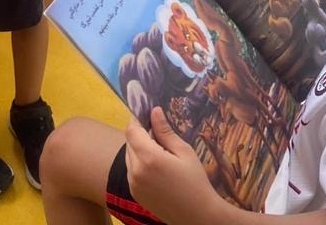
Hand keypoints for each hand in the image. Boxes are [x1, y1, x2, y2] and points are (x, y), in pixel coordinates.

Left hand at [125, 107, 224, 224]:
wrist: (197, 215)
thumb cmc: (195, 181)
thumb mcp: (184, 151)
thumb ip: (165, 131)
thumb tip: (154, 111)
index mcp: (149, 158)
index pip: (132, 130)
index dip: (136, 119)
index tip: (145, 113)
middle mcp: (136, 170)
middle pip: (129, 142)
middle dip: (139, 134)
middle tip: (157, 133)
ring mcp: (133, 183)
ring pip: (128, 155)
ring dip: (138, 148)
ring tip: (159, 152)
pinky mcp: (134, 193)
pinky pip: (131, 170)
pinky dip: (138, 163)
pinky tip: (156, 167)